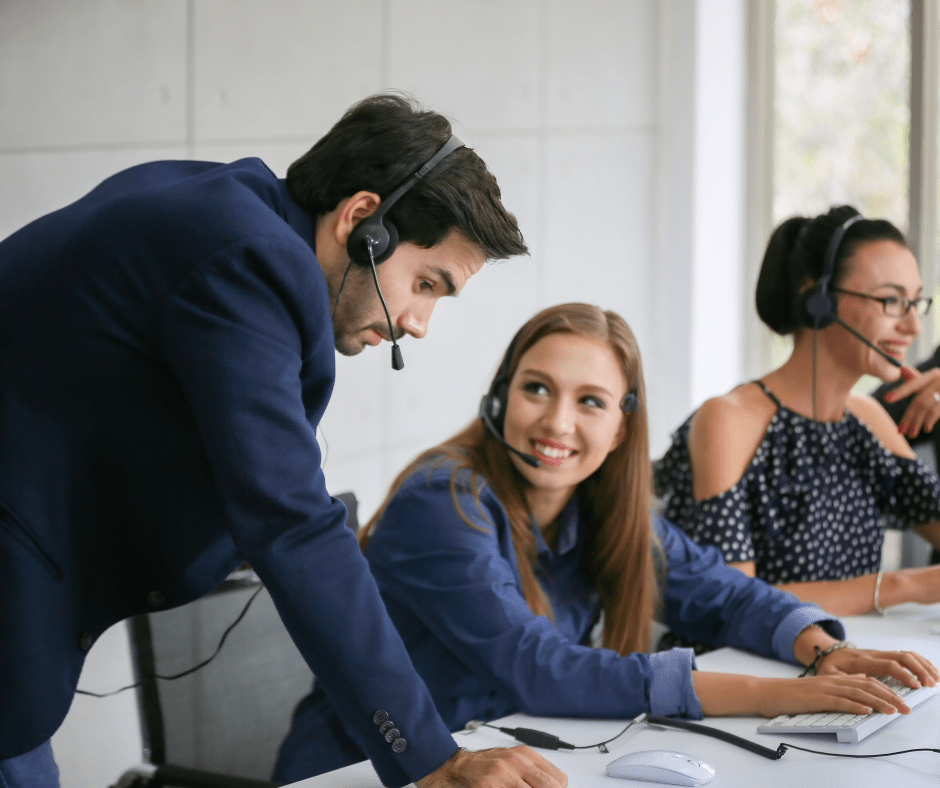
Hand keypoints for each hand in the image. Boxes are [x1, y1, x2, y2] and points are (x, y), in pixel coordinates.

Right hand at [415, 747, 567, 787]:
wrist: (457, 768)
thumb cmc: (486, 767)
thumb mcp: (514, 762)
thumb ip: (536, 772)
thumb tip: (560, 784)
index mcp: (526, 754)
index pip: (559, 779)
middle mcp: (517, 762)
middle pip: (551, 787)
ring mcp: (503, 775)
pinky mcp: (490, 787)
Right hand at [756, 674, 916, 717]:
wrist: (765, 691)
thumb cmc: (788, 695)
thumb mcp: (815, 692)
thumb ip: (834, 695)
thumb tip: (857, 704)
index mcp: (832, 679)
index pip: (865, 681)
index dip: (886, 688)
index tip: (901, 699)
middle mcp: (830, 680)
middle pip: (866, 685)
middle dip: (889, 696)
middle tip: (905, 707)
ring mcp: (823, 688)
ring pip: (857, 692)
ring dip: (878, 702)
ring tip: (893, 710)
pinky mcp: (815, 698)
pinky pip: (839, 701)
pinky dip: (855, 705)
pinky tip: (866, 710)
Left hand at [816, 646, 938, 690]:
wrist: (826, 652)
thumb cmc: (828, 666)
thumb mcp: (829, 675)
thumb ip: (842, 683)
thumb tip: (857, 693)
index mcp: (861, 661)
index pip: (887, 664)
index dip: (903, 674)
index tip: (916, 686)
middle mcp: (872, 654)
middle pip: (901, 656)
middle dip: (919, 670)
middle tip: (931, 685)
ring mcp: (878, 653)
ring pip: (905, 654)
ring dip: (922, 665)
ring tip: (935, 679)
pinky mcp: (882, 655)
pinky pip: (903, 654)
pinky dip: (919, 661)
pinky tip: (929, 671)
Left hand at [883, 366, 939, 438]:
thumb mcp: (936, 380)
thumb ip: (919, 379)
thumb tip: (902, 369)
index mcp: (933, 375)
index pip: (914, 384)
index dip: (901, 391)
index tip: (887, 398)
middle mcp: (939, 379)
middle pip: (919, 400)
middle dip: (908, 416)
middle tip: (900, 431)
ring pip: (927, 407)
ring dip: (917, 421)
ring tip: (911, 433)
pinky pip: (937, 410)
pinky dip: (930, 419)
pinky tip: (925, 428)